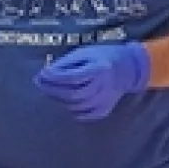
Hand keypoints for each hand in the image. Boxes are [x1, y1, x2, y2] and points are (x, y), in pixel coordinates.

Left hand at [33, 41, 150, 120]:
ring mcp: (105, 100)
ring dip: (59, 99)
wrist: (127, 68)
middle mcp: (104, 86)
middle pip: (72, 95)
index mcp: (99, 69)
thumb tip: (46, 74)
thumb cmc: (102, 57)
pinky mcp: (104, 110)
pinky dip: (71, 109)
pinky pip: (83, 114)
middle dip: (52, 90)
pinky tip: (66, 101)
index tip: (41, 75)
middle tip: (40, 84)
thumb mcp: (85, 53)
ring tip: (51, 91)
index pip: (72, 78)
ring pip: (76, 106)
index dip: (54, 78)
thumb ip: (66, 63)